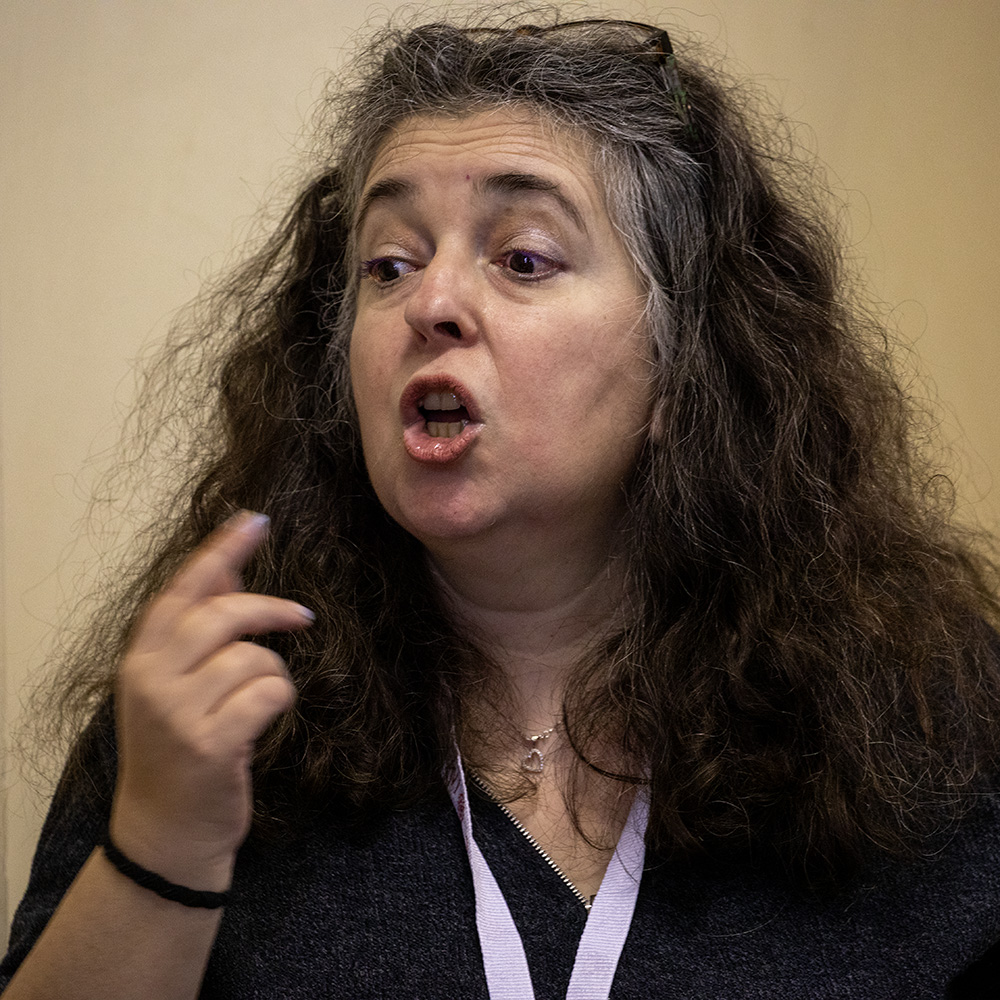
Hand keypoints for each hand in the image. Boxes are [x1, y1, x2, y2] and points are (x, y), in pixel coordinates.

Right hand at [110, 511, 312, 888]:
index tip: (255, 519)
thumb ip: (200, 631)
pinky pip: (269, 693)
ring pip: (253, 656)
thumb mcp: (174, 686)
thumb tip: (235, 570)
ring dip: (272, 674)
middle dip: (270, 610)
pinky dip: (279, 700)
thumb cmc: (178, 751)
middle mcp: (151, 679)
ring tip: (257, 702)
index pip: (182, 589)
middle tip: (302, 618)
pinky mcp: (210, 743)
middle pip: (223, 614)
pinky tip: (262, 721)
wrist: (165, 832)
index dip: (221, 551)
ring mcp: (177, 713)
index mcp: (140, 658)